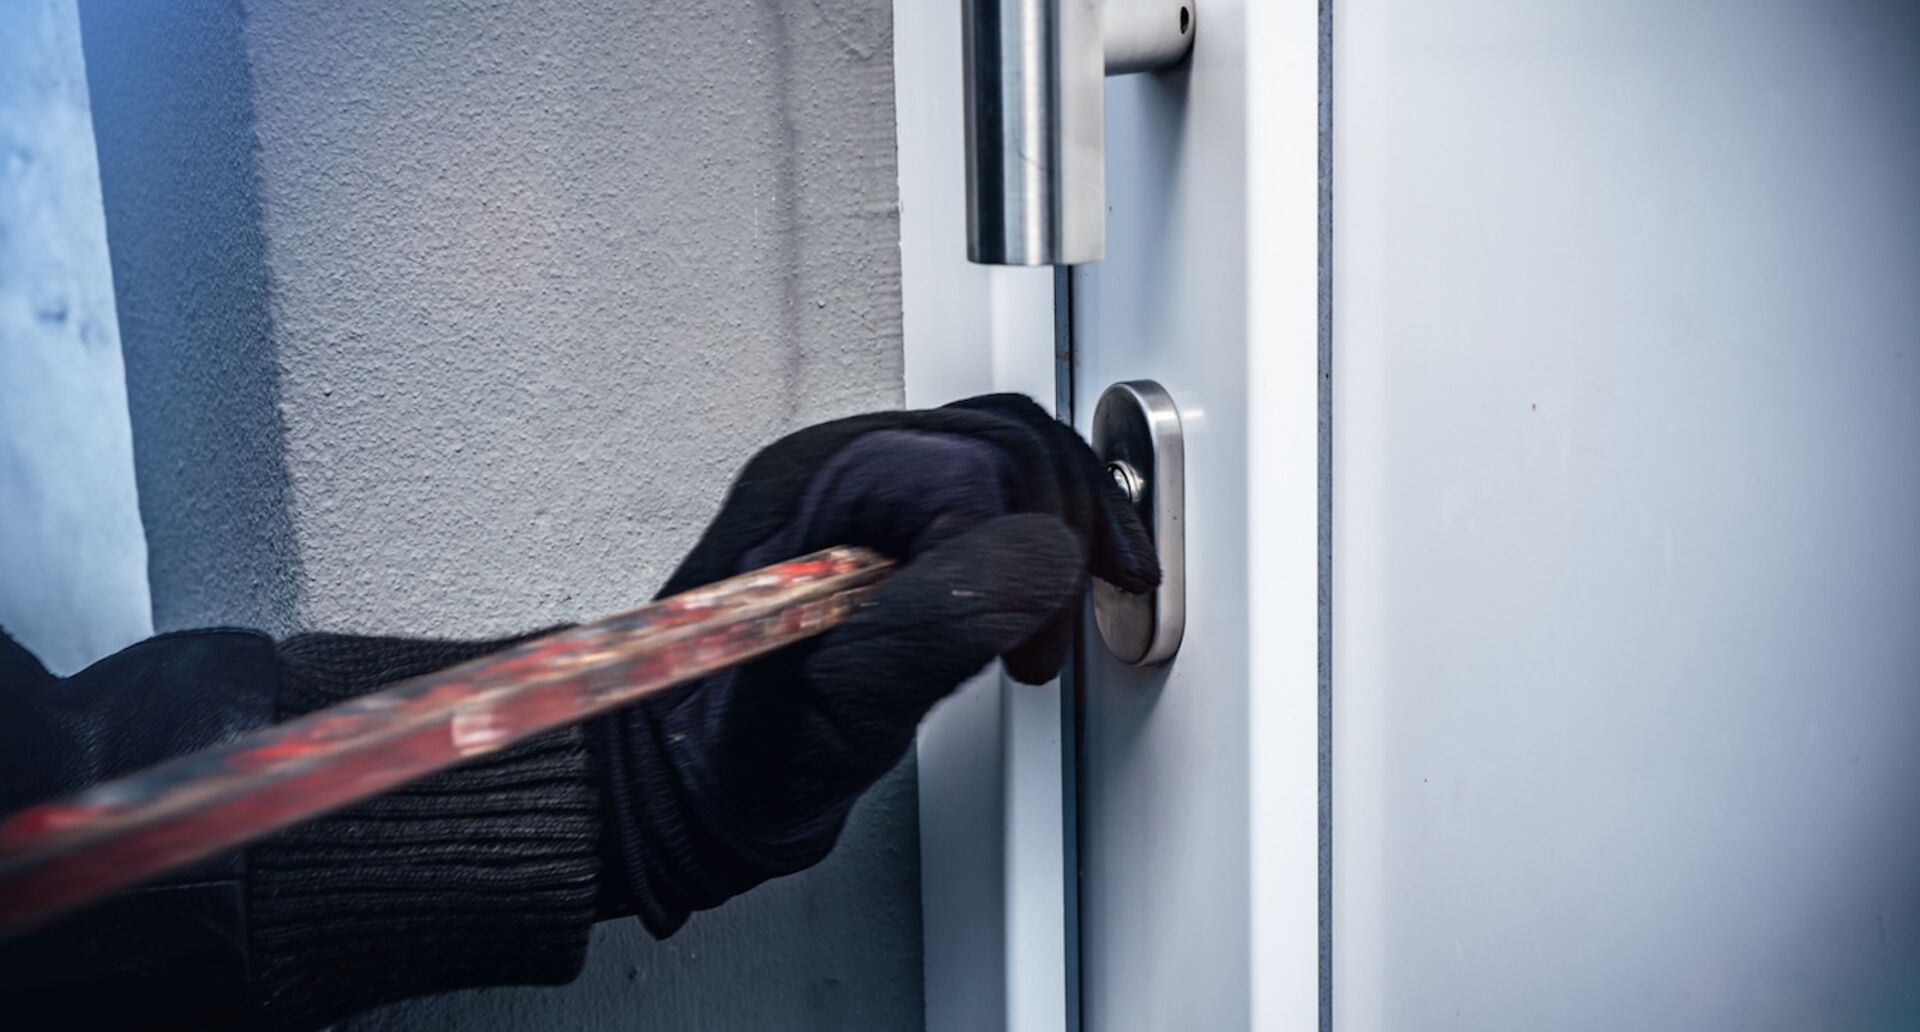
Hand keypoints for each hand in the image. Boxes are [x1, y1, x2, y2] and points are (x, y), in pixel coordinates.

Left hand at [590, 394, 1157, 933]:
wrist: (678, 791)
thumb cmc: (724, 765)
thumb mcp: (837, 710)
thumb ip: (936, 623)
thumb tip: (1038, 558)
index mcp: (815, 490)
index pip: (975, 472)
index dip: (1029, 552)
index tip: (1031, 646)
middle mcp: (837, 472)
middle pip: (1004, 443)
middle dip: (1062, 531)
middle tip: (1061, 632)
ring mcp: (861, 493)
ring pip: (1005, 456)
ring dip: (1059, 528)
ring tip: (1065, 613)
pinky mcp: (883, 526)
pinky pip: (985, 491)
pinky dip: (1037, 535)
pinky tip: (1047, 591)